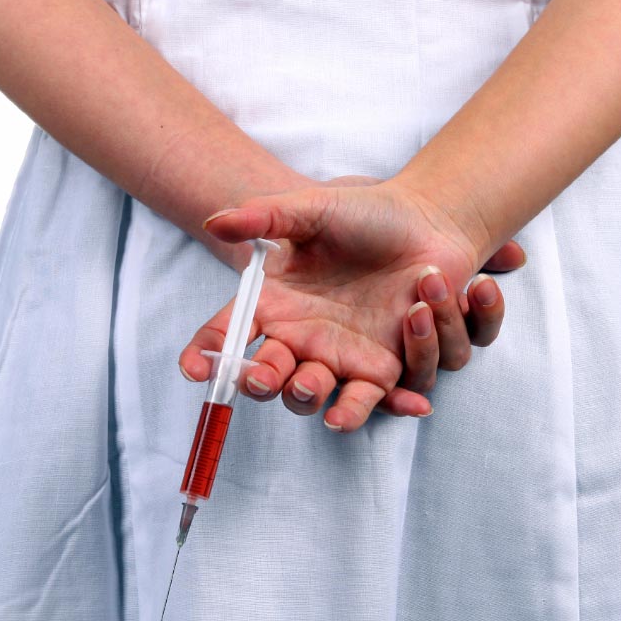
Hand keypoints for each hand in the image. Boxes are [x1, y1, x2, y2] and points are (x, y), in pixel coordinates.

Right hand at [178, 181, 513, 431]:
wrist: (426, 223)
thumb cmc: (364, 214)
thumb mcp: (312, 208)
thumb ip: (265, 216)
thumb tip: (216, 222)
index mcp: (273, 303)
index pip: (225, 335)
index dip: (205, 354)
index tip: (194, 369)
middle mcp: (300, 338)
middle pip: (265, 376)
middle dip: (258, 382)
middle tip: (264, 375)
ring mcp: (340, 357)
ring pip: (311, 395)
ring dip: (305, 396)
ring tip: (308, 382)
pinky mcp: (384, 368)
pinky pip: (373, 400)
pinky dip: (372, 410)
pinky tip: (362, 412)